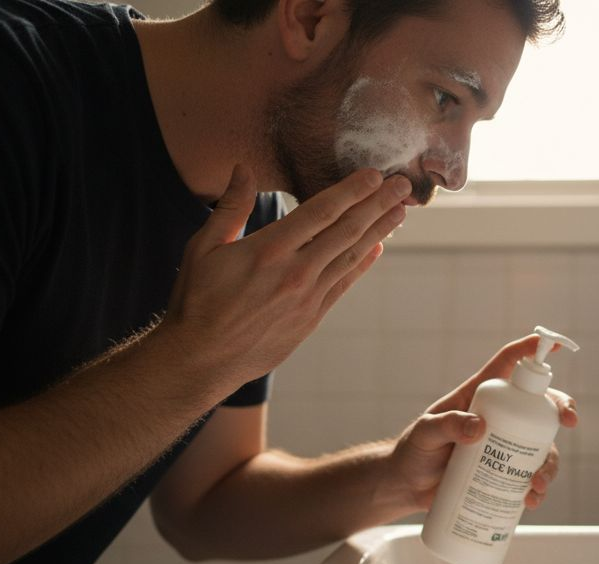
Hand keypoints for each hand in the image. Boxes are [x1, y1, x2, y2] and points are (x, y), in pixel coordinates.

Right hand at [159, 164, 410, 387]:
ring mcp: (307, 298)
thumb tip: (242, 169)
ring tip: (399, 211)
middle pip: (345, 230)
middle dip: (376, 204)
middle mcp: (295, 272)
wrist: (202, 360)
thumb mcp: (203, 249)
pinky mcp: (311, 318)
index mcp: (268, 250)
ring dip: (378, 231)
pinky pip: (343, 285)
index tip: (373, 174)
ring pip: (350, 256)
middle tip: (402, 185)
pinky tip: (377, 249)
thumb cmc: (197, 301)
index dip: (351, 191)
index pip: (320, 211)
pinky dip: (362, 265)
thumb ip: (229, 208)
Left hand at [389, 334, 579, 510]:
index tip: (553, 346)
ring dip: (549, 462)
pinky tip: (530, 500)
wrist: (407, 487)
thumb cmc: (413, 452)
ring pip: (541, 445)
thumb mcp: (425, 433)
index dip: (531, 350)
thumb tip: (480, 427)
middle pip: (538, 405)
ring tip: (537, 484)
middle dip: (560, 409)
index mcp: (479, 396)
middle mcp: (498, 416)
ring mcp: (504, 445)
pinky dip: (536, 488)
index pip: (508, 363)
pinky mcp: (504, 472)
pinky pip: (529, 476)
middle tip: (569, 422)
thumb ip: (447, 425)